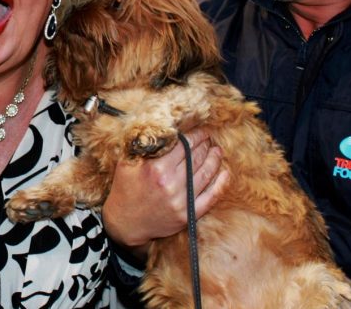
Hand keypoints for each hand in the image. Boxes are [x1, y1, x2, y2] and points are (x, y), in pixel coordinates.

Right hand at [101, 129, 227, 261]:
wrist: (125, 223)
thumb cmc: (125, 190)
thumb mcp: (127, 163)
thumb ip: (144, 146)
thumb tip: (162, 128)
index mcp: (155, 167)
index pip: (183, 144)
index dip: (195, 135)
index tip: (200, 130)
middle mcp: (170, 183)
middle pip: (196, 157)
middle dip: (205, 144)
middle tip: (209, 138)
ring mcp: (181, 200)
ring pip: (206, 173)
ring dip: (214, 160)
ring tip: (217, 151)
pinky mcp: (187, 214)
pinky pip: (210, 197)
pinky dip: (220, 184)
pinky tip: (225, 174)